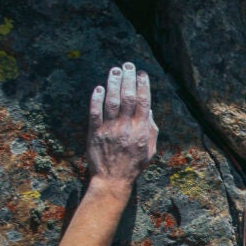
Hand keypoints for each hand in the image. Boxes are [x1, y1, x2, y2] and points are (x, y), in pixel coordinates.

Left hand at [85, 62, 158, 185]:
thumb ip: (151, 129)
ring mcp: (110, 129)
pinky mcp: (95, 133)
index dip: (143, 86)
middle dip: (128, 79)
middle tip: (127, 65)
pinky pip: (95, 113)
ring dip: (113, 84)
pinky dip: (96, 99)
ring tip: (114, 70)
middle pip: (128, 98)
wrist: (113, 180)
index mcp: (141, 131)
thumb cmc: (133, 165)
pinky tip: (99, 88)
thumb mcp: (150, 150)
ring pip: (112, 102)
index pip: (143, 102)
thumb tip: (148, 109)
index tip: (142, 73)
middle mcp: (126, 127)